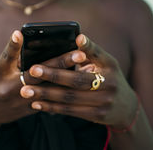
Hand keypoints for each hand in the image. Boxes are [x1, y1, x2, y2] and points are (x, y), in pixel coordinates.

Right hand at [0, 31, 86, 125]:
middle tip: (78, 53)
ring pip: (49, 88)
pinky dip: (65, 88)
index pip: (6, 57)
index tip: (19, 33)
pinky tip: (81, 82)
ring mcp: (21, 101)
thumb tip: (31, 43)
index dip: (12, 46)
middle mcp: (10, 88)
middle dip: (59, 62)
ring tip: (87, 68)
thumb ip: (13, 58)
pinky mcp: (30, 109)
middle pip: (37, 74)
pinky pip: (50, 99)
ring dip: (69, 77)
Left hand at [20, 34, 137, 128]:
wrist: (126, 106)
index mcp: (110, 65)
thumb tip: (76, 37)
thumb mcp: (105, 62)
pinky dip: (52, 107)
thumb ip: (90, 52)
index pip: (98, 54)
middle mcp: (109, 83)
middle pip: (77, 79)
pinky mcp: (97, 116)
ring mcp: (104, 101)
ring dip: (46, 94)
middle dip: (52, 75)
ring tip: (26, 90)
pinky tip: (37, 104)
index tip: (77, 38)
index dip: (88, 47)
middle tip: (32, 71)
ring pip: (70, 97)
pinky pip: (70, 111)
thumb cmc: (108, 76)